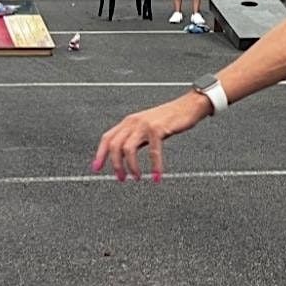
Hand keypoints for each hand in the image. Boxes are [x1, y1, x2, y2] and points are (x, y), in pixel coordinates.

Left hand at [92, 93, 209, 182]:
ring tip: (136, 177)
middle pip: (114, 145)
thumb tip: (125, 157)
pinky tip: (156, 176)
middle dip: (116, 165)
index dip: (100, 154)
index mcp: (128, 122)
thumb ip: (136, 138)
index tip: (96, 168)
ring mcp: (144, 125)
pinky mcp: (157, 129)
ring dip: (131, 167)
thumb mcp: (147, 127)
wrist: (188, 106)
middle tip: (121, 178)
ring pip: (127, 149)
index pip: (107, 138)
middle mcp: (133, 122)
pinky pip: (152, 152)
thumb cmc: (169, 118)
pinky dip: (154, 166)